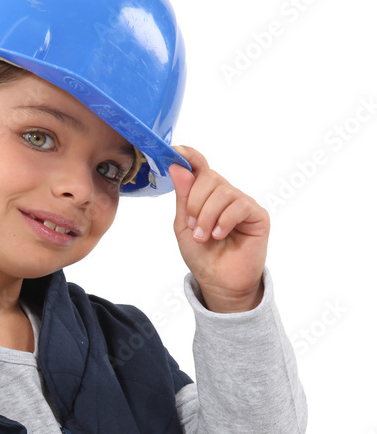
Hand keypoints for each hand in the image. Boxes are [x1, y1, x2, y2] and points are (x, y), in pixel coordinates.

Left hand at [168, 145, 269, 312]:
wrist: (218, 282)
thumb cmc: (202, 255)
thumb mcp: (183, 226)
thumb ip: (183, 197)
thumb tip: (178, 167)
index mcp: (206, 195)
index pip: (200, 167)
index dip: (190, 156)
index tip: (176, 151)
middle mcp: (225, 195)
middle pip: (209, 177)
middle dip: (195, 202)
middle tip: (193, 226)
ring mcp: (242, 203)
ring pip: (223, 191)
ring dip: (207, 215)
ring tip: (204, 236)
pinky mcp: (257, 215)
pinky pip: (240, 205)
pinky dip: (224, 220)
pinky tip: (219, 235)